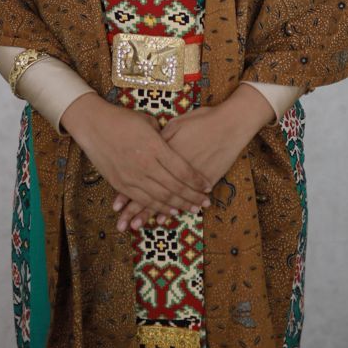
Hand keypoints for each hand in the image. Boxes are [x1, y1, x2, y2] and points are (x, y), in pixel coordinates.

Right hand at [61, 94, 213, 222]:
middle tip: (205, 203)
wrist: (93, 125)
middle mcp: (145, 164)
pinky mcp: (121, 184)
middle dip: (192, 197)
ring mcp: (132, 176)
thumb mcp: (148, 122)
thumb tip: (175, 146)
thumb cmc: (123, 119)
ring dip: (178, 205)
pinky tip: (169, 211)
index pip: (182, 169)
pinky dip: (158, 208)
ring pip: (160, 197)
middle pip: (174, 187)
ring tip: (191, 209)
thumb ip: (164, 136)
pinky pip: (143, 200)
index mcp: (155, 146)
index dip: (197, 180)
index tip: (208, 185)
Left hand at [112, 84, 274, 230]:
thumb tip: (146, 147)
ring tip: (139, 226)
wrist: (230, 124)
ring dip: (151, 214)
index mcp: (160, 150)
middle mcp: (170, 167)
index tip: (117, 206)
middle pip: (149, 191)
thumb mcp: (175, 125)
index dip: (127, 192)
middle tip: (125, 225)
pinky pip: (183, 200)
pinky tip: (166, 219)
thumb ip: (160, 138)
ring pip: (165, 198)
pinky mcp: (202, 182)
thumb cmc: (202, 121)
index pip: (139, 175)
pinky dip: (174, 209)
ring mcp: (186, 177)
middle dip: (135, 210)